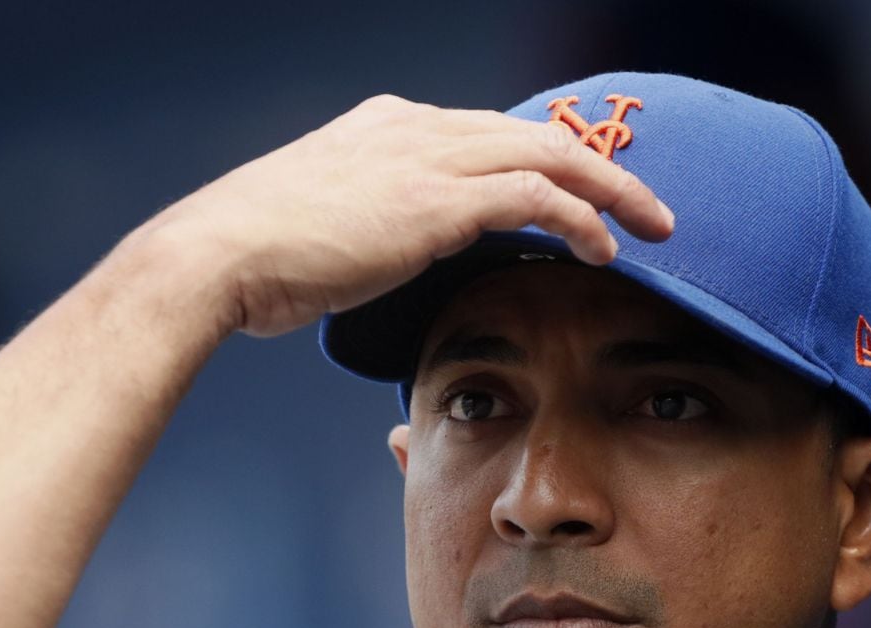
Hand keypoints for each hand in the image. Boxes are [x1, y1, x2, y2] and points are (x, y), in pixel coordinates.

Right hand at [142, 93, 675, 338]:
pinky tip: (605, 248)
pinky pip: (538, 195)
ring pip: (551, 154)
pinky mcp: (439, 197)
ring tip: (652, 226)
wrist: (218, 255)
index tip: (581, 193)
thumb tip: (379, 257)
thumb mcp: (316, 227)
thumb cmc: (253, 258)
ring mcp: (428, 156)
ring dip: (611, 191)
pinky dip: (581, 219)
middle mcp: (414, 127)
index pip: (487, 134)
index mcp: (386, 127)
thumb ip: (364, 227)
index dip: (543, 162)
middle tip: (647, 205)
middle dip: (599, 168)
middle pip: (533, 133)